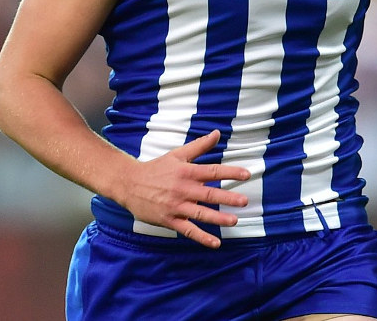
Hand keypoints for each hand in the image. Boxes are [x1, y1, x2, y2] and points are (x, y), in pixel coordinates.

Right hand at [120, 130, 249, 247]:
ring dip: (218, 218)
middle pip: (209, 193)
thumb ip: (199, 145)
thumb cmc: (156, 168)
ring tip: (234, 221)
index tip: (246, 174)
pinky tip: (215, 243)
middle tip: (244, 201)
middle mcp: (183, 189)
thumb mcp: (178, 154)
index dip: (231, 172)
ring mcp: (176, 206)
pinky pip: (188, 230)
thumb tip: (217, 133)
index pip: (213, 170)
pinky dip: (201, 237)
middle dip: (228, 198)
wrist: (129, 183)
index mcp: (187, 171)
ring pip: (200, 213)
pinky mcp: (169, 220)